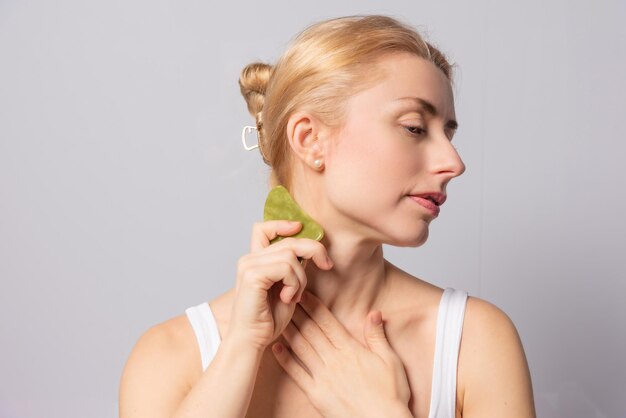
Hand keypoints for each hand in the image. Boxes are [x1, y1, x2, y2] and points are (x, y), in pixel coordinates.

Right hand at [226, 221, 333, 351]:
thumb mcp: (288, 288)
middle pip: (289, 241)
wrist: (252, 340)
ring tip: (294, 296)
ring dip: (301, 278)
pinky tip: (286, 298)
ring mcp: (248, 265)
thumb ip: (293, 268)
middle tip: (327, 265)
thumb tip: (311, 250)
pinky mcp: (251, 275)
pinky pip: (286, 268)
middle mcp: (249, 259)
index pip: (263, 228)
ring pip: (291, 255)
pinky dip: (293, 284)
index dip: (283, 224)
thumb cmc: (269, 319)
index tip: (300, 228)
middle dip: (314, 251)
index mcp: (255, 260)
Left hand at [271, 290, 411, 417]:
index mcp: (351, 350)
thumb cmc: (390, 396)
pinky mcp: (316, 394)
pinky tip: (276, 348)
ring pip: (301, 348)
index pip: (328, 322)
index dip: (314, 306)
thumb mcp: (391, 361)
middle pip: (311, 331)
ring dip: (289, 331)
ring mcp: (323, 377)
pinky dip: (284, 359)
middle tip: (284, 297)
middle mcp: (334, 360)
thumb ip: (378, 336)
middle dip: (297, 312)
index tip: (304, 293)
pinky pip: (296, 373)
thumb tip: (373, 313)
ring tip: (277, 316)